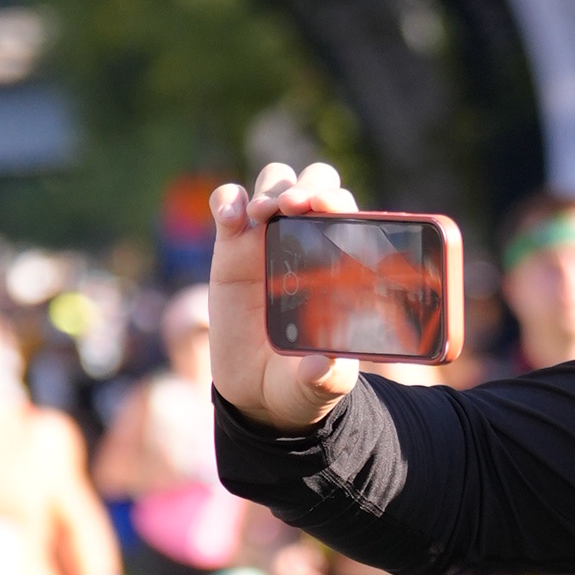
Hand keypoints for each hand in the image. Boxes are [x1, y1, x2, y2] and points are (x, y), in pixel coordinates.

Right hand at [208, 157, 361, 428]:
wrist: (259, 393)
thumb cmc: (300, 381)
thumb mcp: (318, 386)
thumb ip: (327, 377)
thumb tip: (324, 365)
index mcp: (339, 265)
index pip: (346, 213)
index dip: (338, 202)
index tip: (326, 209)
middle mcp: (307, 243)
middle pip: (314, 183)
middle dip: (307, 187)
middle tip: (295, 208)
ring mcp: (268, 239)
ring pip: (275, 181)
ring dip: (271, 189)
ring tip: (263, 216)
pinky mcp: (231, 245)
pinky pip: (229, 201)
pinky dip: (228, 199)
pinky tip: (230, 219)